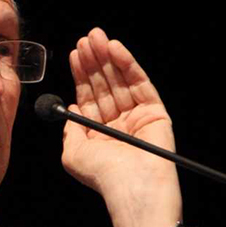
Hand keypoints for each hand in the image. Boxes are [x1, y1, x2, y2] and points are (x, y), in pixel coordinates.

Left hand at [63, 28, 181, 226]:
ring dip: (108, 58)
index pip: (89, 97)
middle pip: (105, 85)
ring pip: (121, 81)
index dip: (82, 75)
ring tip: (97, 38)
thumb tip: (70, 108)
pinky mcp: (155, 112)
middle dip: (94, 61)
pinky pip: (140, 84)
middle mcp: (118, 123)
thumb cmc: (102, 176)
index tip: (75, 53)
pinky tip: (115, 48)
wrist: (132, 188)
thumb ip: (70, 129)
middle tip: (86, 39)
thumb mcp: (72, 153)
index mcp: (99, 133)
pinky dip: (127, 64)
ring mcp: (137, 116)